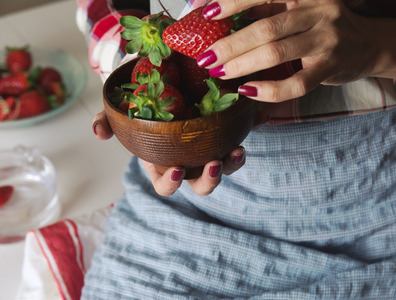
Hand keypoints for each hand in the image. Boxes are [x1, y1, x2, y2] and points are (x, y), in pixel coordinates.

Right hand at [92, 110, 245, 195]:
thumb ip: (107, 120)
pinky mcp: (221, 138)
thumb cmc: (141, 99)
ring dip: (228, 167)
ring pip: (221, 172)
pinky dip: (238, 153)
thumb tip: (98, 133)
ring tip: (234, 152)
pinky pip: (233, 153)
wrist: (166, 78)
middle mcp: (186, 161)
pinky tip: (240, 143)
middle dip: (207, 181)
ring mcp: (205, 151)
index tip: (178, 168)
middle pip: (198, 186)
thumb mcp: (122, 108)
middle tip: (212, 163)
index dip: (171, 184)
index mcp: (161, 163)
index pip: (165, 185)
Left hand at [199, 0, 395, 102]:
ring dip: (243, 65)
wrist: (371, 43)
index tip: (206, 13)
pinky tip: (249, 91)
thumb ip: (268, 10)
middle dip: (230, 44)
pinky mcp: (331, 67)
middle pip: (266, 27)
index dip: (233, 2)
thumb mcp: (299, 9)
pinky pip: (297, 84)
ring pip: (277, 53)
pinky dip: (269, 90)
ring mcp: (326, 40)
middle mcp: (318, 10)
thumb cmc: (324, 26)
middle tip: (206, 58)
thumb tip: (221, 15)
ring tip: (220, 72)